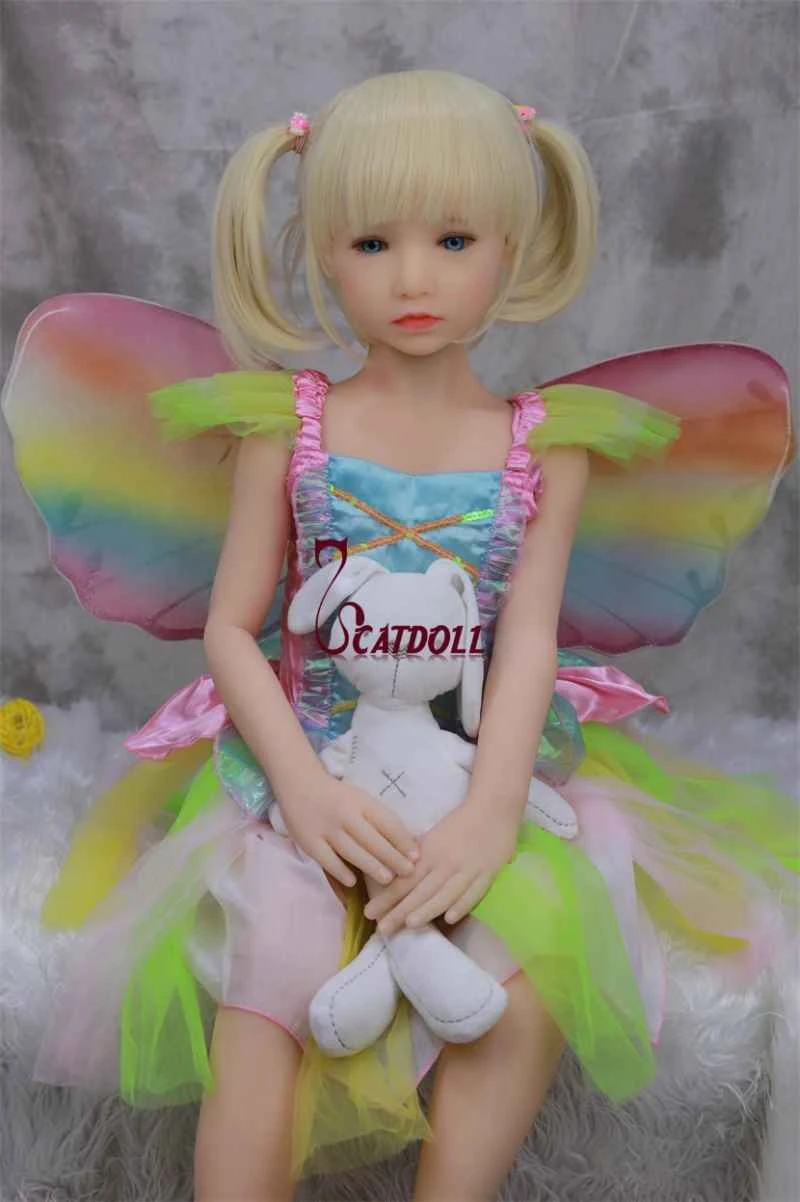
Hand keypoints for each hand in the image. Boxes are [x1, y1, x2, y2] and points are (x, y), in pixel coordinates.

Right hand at [278, 771, 419, 888]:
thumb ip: (378, 819)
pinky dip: (340, 871)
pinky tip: (353, 882)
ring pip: (352, 851)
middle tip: (408, 873)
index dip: (403, 840)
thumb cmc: (338, 796)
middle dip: (392, 858)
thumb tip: (407, 842)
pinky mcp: (309, 841)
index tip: (416, 856)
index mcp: (362, 802)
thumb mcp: (360, 800)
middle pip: (372, 840)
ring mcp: (326, 829)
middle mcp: (345, 815)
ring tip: (388, 879)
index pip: (386, 822)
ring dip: (372, 866)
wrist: (299, 784)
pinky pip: (327, 860)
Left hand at [363, 803, 517, 935]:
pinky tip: (450, 918)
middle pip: (421, 891)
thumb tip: (395, 872)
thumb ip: (417, 857)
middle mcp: (445, 863)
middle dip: (400, 911)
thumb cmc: (460, 823)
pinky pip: (473, 893)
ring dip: (427, 909)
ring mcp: (467, 869)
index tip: (370, 913)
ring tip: (410, 925)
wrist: (493, 808)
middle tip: (383, 929)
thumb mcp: (433, 836)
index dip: (387, 897)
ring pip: (445, 894)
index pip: (404, 880)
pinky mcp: (487, 874)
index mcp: (430, 852)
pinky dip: (461, 905)